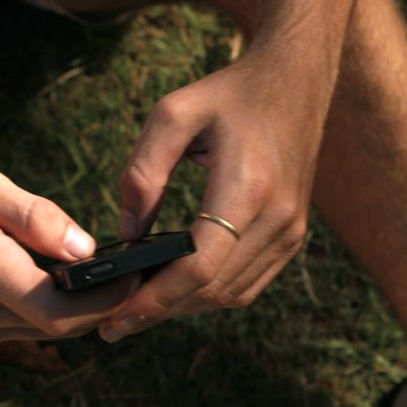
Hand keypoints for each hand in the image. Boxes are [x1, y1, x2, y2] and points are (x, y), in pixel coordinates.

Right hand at [0, 166, 138, 342]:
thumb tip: (84, 247)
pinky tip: (69, 281)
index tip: (134, 274)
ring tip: (110, 274)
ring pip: (49, 331)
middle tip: (135, 273)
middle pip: (63, 327)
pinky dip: (57, 310)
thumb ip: (33, 216)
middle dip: (105, 306)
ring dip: (84, 310)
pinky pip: (29, 327)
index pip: (58, 310)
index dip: (105, 300)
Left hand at [100, 48, 334, 341]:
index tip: (116, 317)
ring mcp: (290, 230)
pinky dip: (209, 295)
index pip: (201, 266)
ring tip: (136, 312)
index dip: (156, 299)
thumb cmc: (227, 94)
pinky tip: (173, 292)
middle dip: (160, 312)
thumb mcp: (172, 114)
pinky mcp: (291, 235)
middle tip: (112, 326)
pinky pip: (248, 282)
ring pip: (231, 294)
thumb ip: (142, 174)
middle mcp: (277, 217)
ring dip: (183, 308)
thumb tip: (128, 234)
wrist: (294, 81)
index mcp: (247, 186)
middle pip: (213, 289)